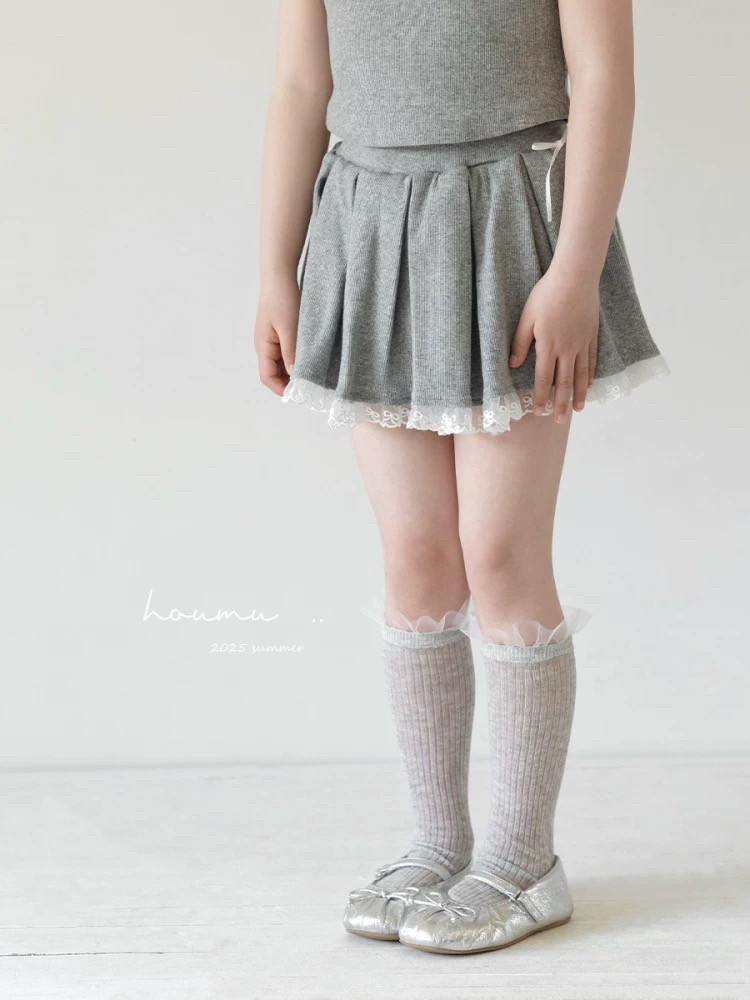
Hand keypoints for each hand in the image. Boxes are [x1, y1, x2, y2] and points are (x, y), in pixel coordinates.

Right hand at [254, 275, 299, 395]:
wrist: (279, 275)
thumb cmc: (282, 299)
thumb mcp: (289, 328)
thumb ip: (291, 352)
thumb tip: (295, 375)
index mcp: (263, 346)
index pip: (267, 377)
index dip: (281, 389)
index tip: (298, 394)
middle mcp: (265, 346)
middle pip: (273, 373)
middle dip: (288, 382)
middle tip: (309, 387)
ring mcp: (271, 340)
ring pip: (281, 364)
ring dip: (293, 371)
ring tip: (311, 374)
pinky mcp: (279, 333)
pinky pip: (285, 353)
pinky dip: (295, 359)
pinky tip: (309, 359)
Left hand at [509, 269, 599, 421]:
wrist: (575, 277)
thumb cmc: (546, 294)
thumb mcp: (527, 317)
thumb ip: (520, 342)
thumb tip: (513, 364)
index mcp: (549, 346)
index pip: (544, 378)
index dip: (541, 397)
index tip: (538, 411)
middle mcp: (567, 349)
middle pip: (564, 382)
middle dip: (560, 403)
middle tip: (558, 420)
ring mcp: (582, 343)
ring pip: (581, 375)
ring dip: (579, 394)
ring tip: (578, 410)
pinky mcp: (592, 334)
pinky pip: (592, 360)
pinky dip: (591, 375)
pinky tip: (590, 385)